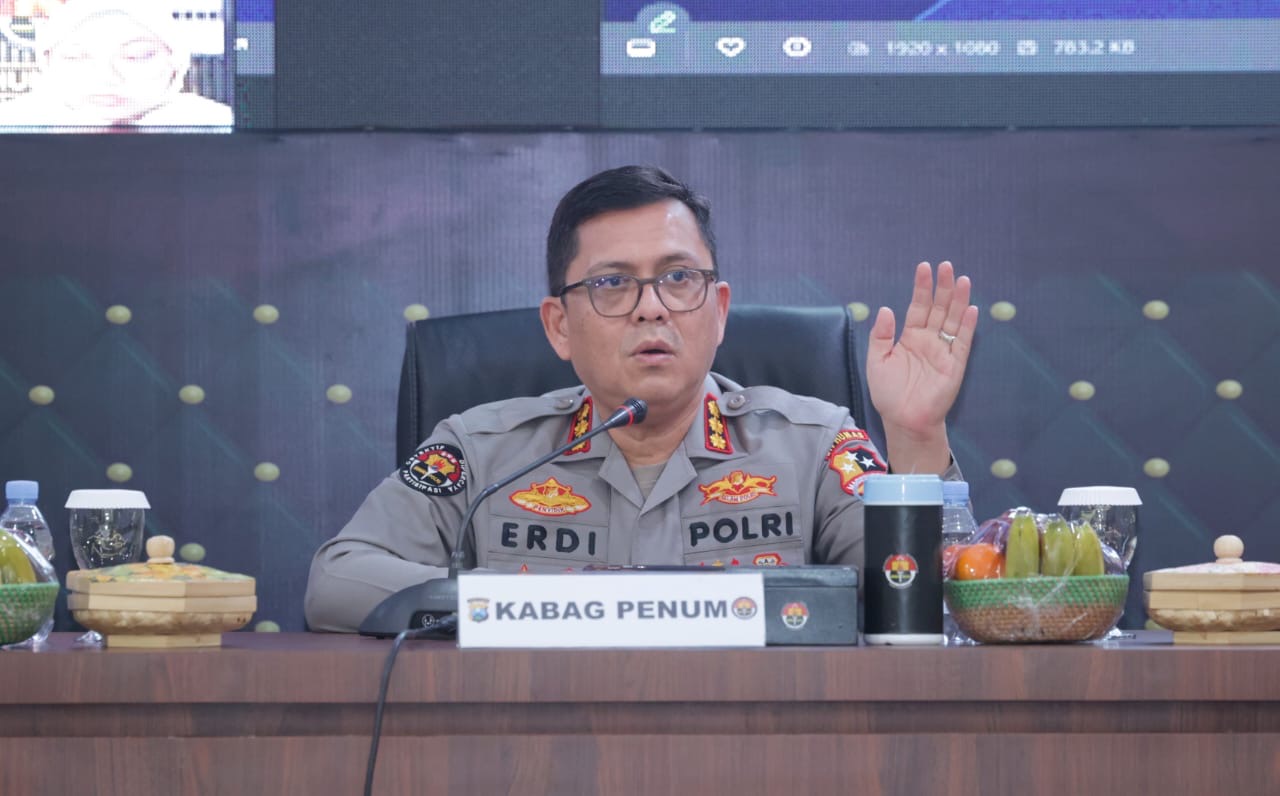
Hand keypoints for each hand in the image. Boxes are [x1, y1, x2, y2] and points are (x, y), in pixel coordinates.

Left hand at [866, 262, 977, 460]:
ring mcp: (943, 351)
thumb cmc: (889, 394)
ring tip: (961, 279)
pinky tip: (970, 308)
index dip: (921, 287)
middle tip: (946, 265)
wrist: (904, 420)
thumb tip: (886, 309)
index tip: (924, 267)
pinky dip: (967, 326)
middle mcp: (928, 340)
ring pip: (952, 320)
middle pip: (938, 308)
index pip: (918, 306)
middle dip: (942, 287)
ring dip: (958, 300)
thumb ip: (880, 335)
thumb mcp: (876, 361)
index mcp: (910, 337)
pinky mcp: (954, 365)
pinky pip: (962, 342)